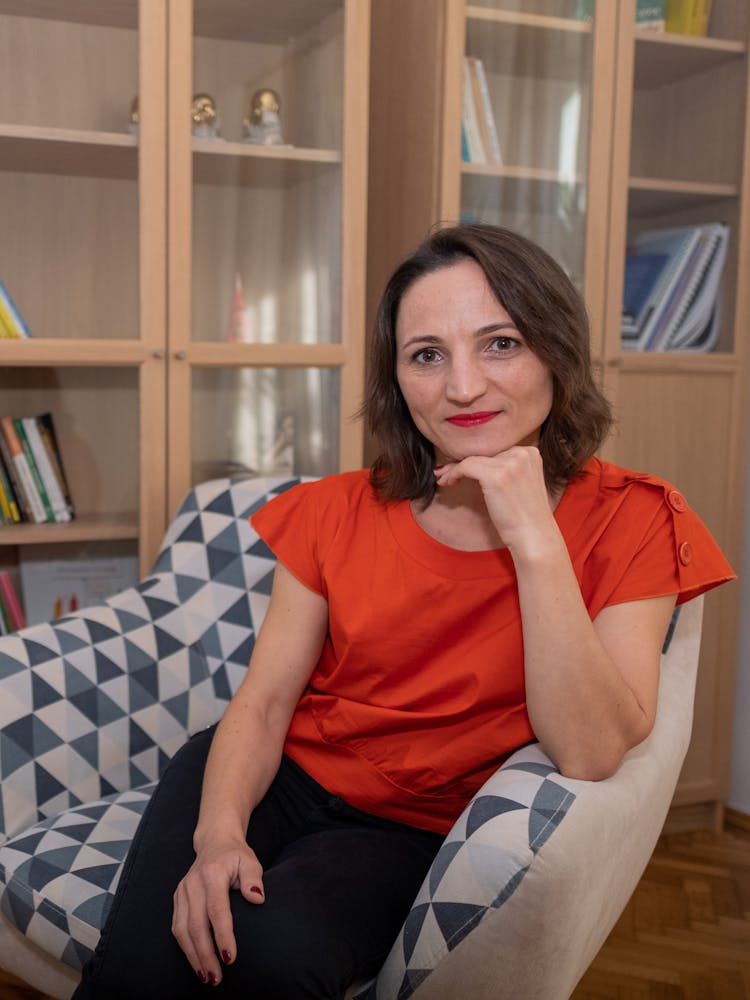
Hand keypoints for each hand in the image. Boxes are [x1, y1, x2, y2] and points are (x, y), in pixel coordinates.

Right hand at [171, 838, 264, 985]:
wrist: (215, 842)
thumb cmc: (236, 855)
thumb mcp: (250, 861)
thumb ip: (254, 880)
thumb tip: (257, 899)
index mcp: (212, 874)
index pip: (216, 910)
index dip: (223, 936)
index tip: (230, 958)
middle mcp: (193, 883)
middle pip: (195, 925)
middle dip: (205, 954)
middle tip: (216, 977)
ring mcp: (182, 891)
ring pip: (181, 930)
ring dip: (192, 956)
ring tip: (206, 976)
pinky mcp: (177, 898)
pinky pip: (176, 927)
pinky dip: (185, 947)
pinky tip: (195, 961)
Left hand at [434, 446, 557, 552]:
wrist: (534, 536)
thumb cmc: (525, 516)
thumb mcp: (520, 484)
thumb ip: (506, 469)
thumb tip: (475, 463)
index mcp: (530, 453)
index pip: (494, 451)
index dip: (475, 459)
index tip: (459, 468)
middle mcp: (522, 453)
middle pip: (483, 453)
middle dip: (461, 463)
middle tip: (443, 472)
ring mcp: (510, 463)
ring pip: (472, 459)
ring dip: (453, 469)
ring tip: (443, 478)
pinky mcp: (496, 475)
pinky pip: (466, 466)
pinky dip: (453, 473)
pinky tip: (448, 482)